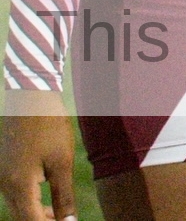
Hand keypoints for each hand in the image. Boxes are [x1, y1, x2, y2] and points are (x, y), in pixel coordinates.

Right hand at [0, 105, 76, 220]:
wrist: (29, 93)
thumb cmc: (49, 125)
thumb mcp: (62, 161)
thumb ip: (63, 196)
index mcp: (18, 186)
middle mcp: (3, 185)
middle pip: (21, 217)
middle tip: (62, 219)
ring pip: (16, 205)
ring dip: (34, 212)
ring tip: (55, 211)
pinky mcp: (1, 166)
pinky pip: (12, 192)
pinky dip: (27, 198)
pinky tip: (43, 192)